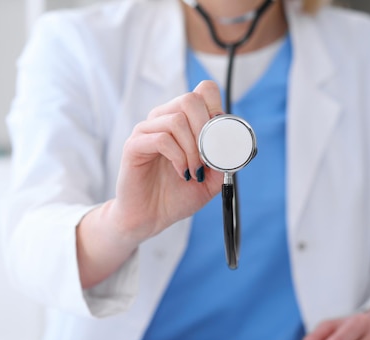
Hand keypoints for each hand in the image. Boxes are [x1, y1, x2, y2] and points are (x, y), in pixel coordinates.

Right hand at [111, 80, 224, 240]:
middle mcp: (164, 119)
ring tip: (195, 171)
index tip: (221, 138)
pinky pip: (161, 139)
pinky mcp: (134, 145)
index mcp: (184, 121)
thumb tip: (235, 146)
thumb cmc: (177, 196)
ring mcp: (147, 130)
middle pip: (190, 99)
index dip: (217, 109)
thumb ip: (224, 163)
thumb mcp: (211, 181)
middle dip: (206, 129)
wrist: (151, 217)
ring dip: (193, 148)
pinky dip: (179, 157)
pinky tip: (183, 173)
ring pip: (177, 119)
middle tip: (208, 157)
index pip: (204, 91)